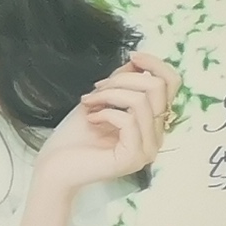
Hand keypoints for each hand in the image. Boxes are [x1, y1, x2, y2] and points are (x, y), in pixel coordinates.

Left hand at [31, 52, 174, 192]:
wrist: (53, 168)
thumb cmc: (74, 137)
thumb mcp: (101, 100)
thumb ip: (123, 82)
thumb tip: (137, 60)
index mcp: (153, 123)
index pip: (172, 84)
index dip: (155, 64)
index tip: (132, 57)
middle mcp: (156, 137)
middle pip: (158, 88)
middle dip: (122, 80)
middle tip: (96, 89)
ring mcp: (148, 150)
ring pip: (141, 101)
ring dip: (109, 94)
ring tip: (89, 103)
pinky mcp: (134, 158)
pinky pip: (129, 120)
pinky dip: (106, 112)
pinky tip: (92, 119)